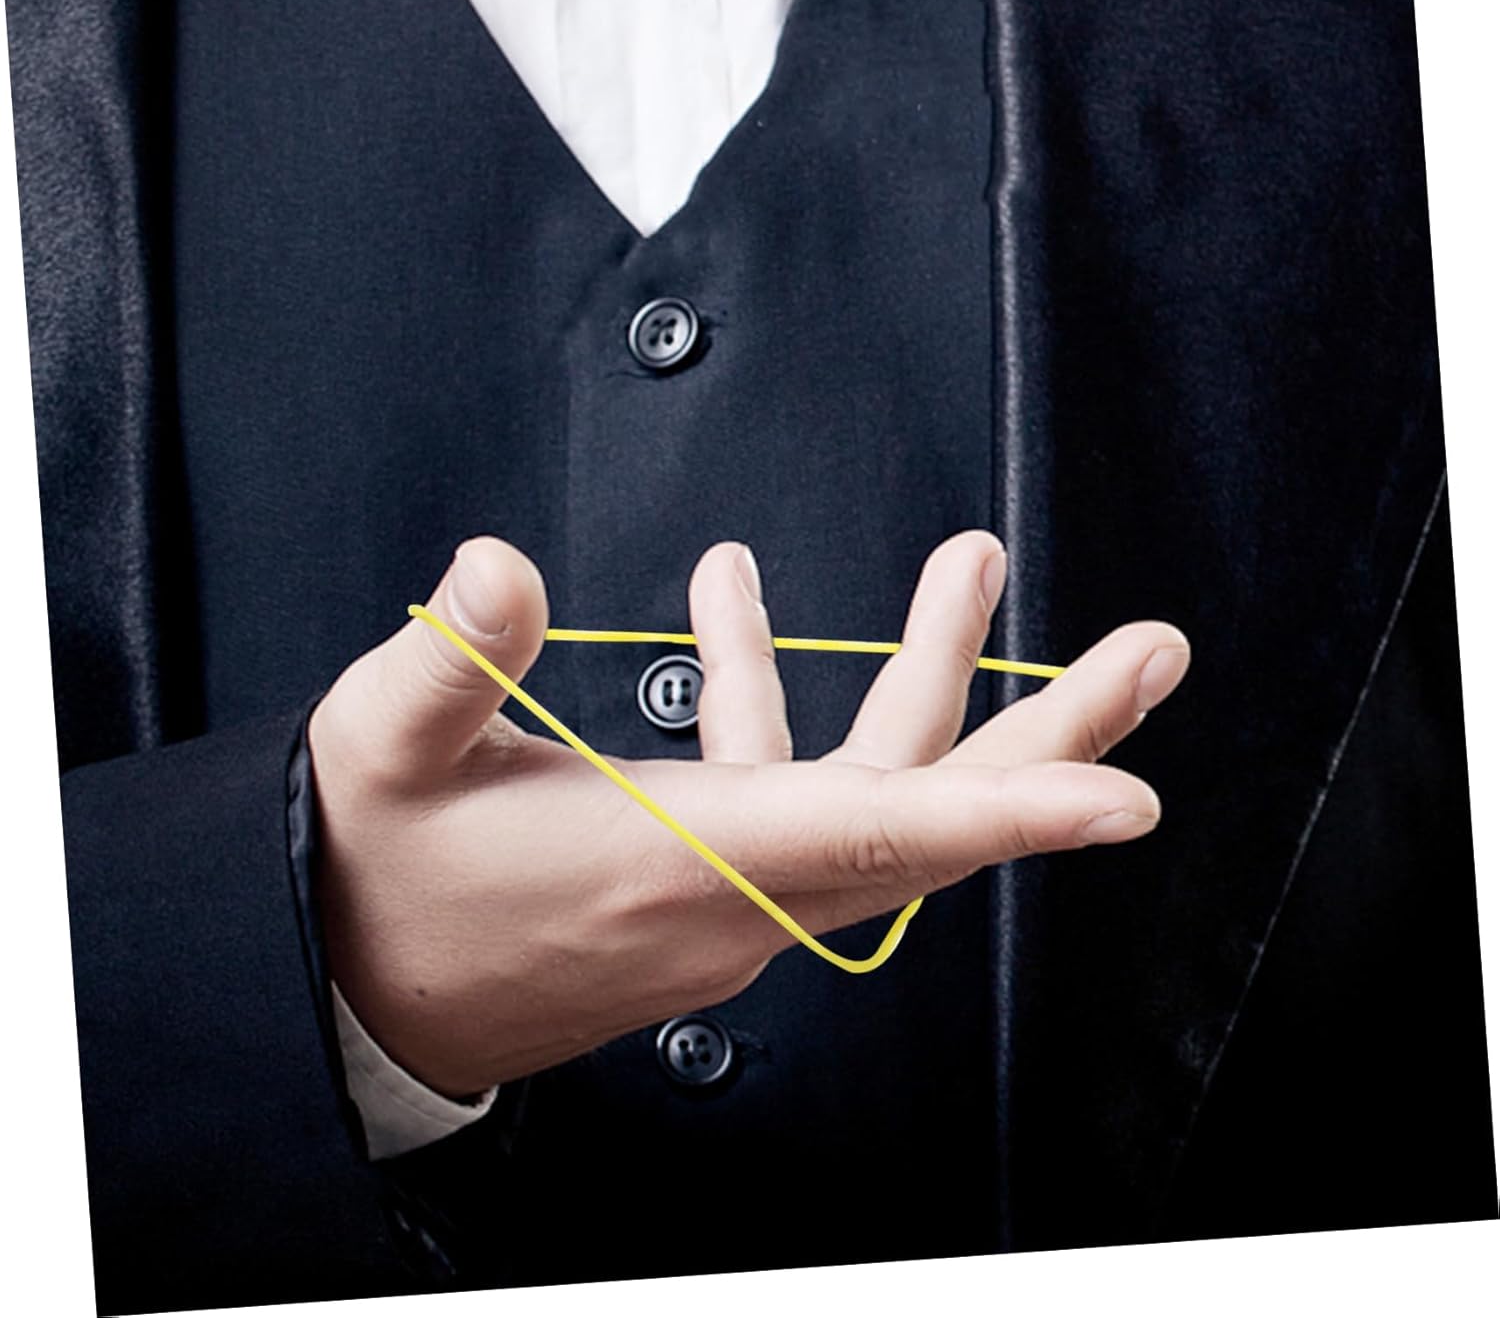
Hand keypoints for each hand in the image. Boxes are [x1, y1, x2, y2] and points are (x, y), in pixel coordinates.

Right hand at [310, 532, 1188, 1096]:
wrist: (357, 991)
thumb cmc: (375, 880)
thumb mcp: (386, 752)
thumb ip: (454, 656)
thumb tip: (502, 564)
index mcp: (676, 861)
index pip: (874, 834)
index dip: (1011, 813)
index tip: (1130, 793)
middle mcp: (732, 891)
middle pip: (931, 818)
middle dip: (1050, 732)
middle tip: (1148, 653)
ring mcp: (730, 892)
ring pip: (877, 796)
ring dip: (933, 684)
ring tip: (971, 569)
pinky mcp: (706, 879)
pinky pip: (791, 789)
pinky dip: (787, 696)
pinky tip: (738, 604)